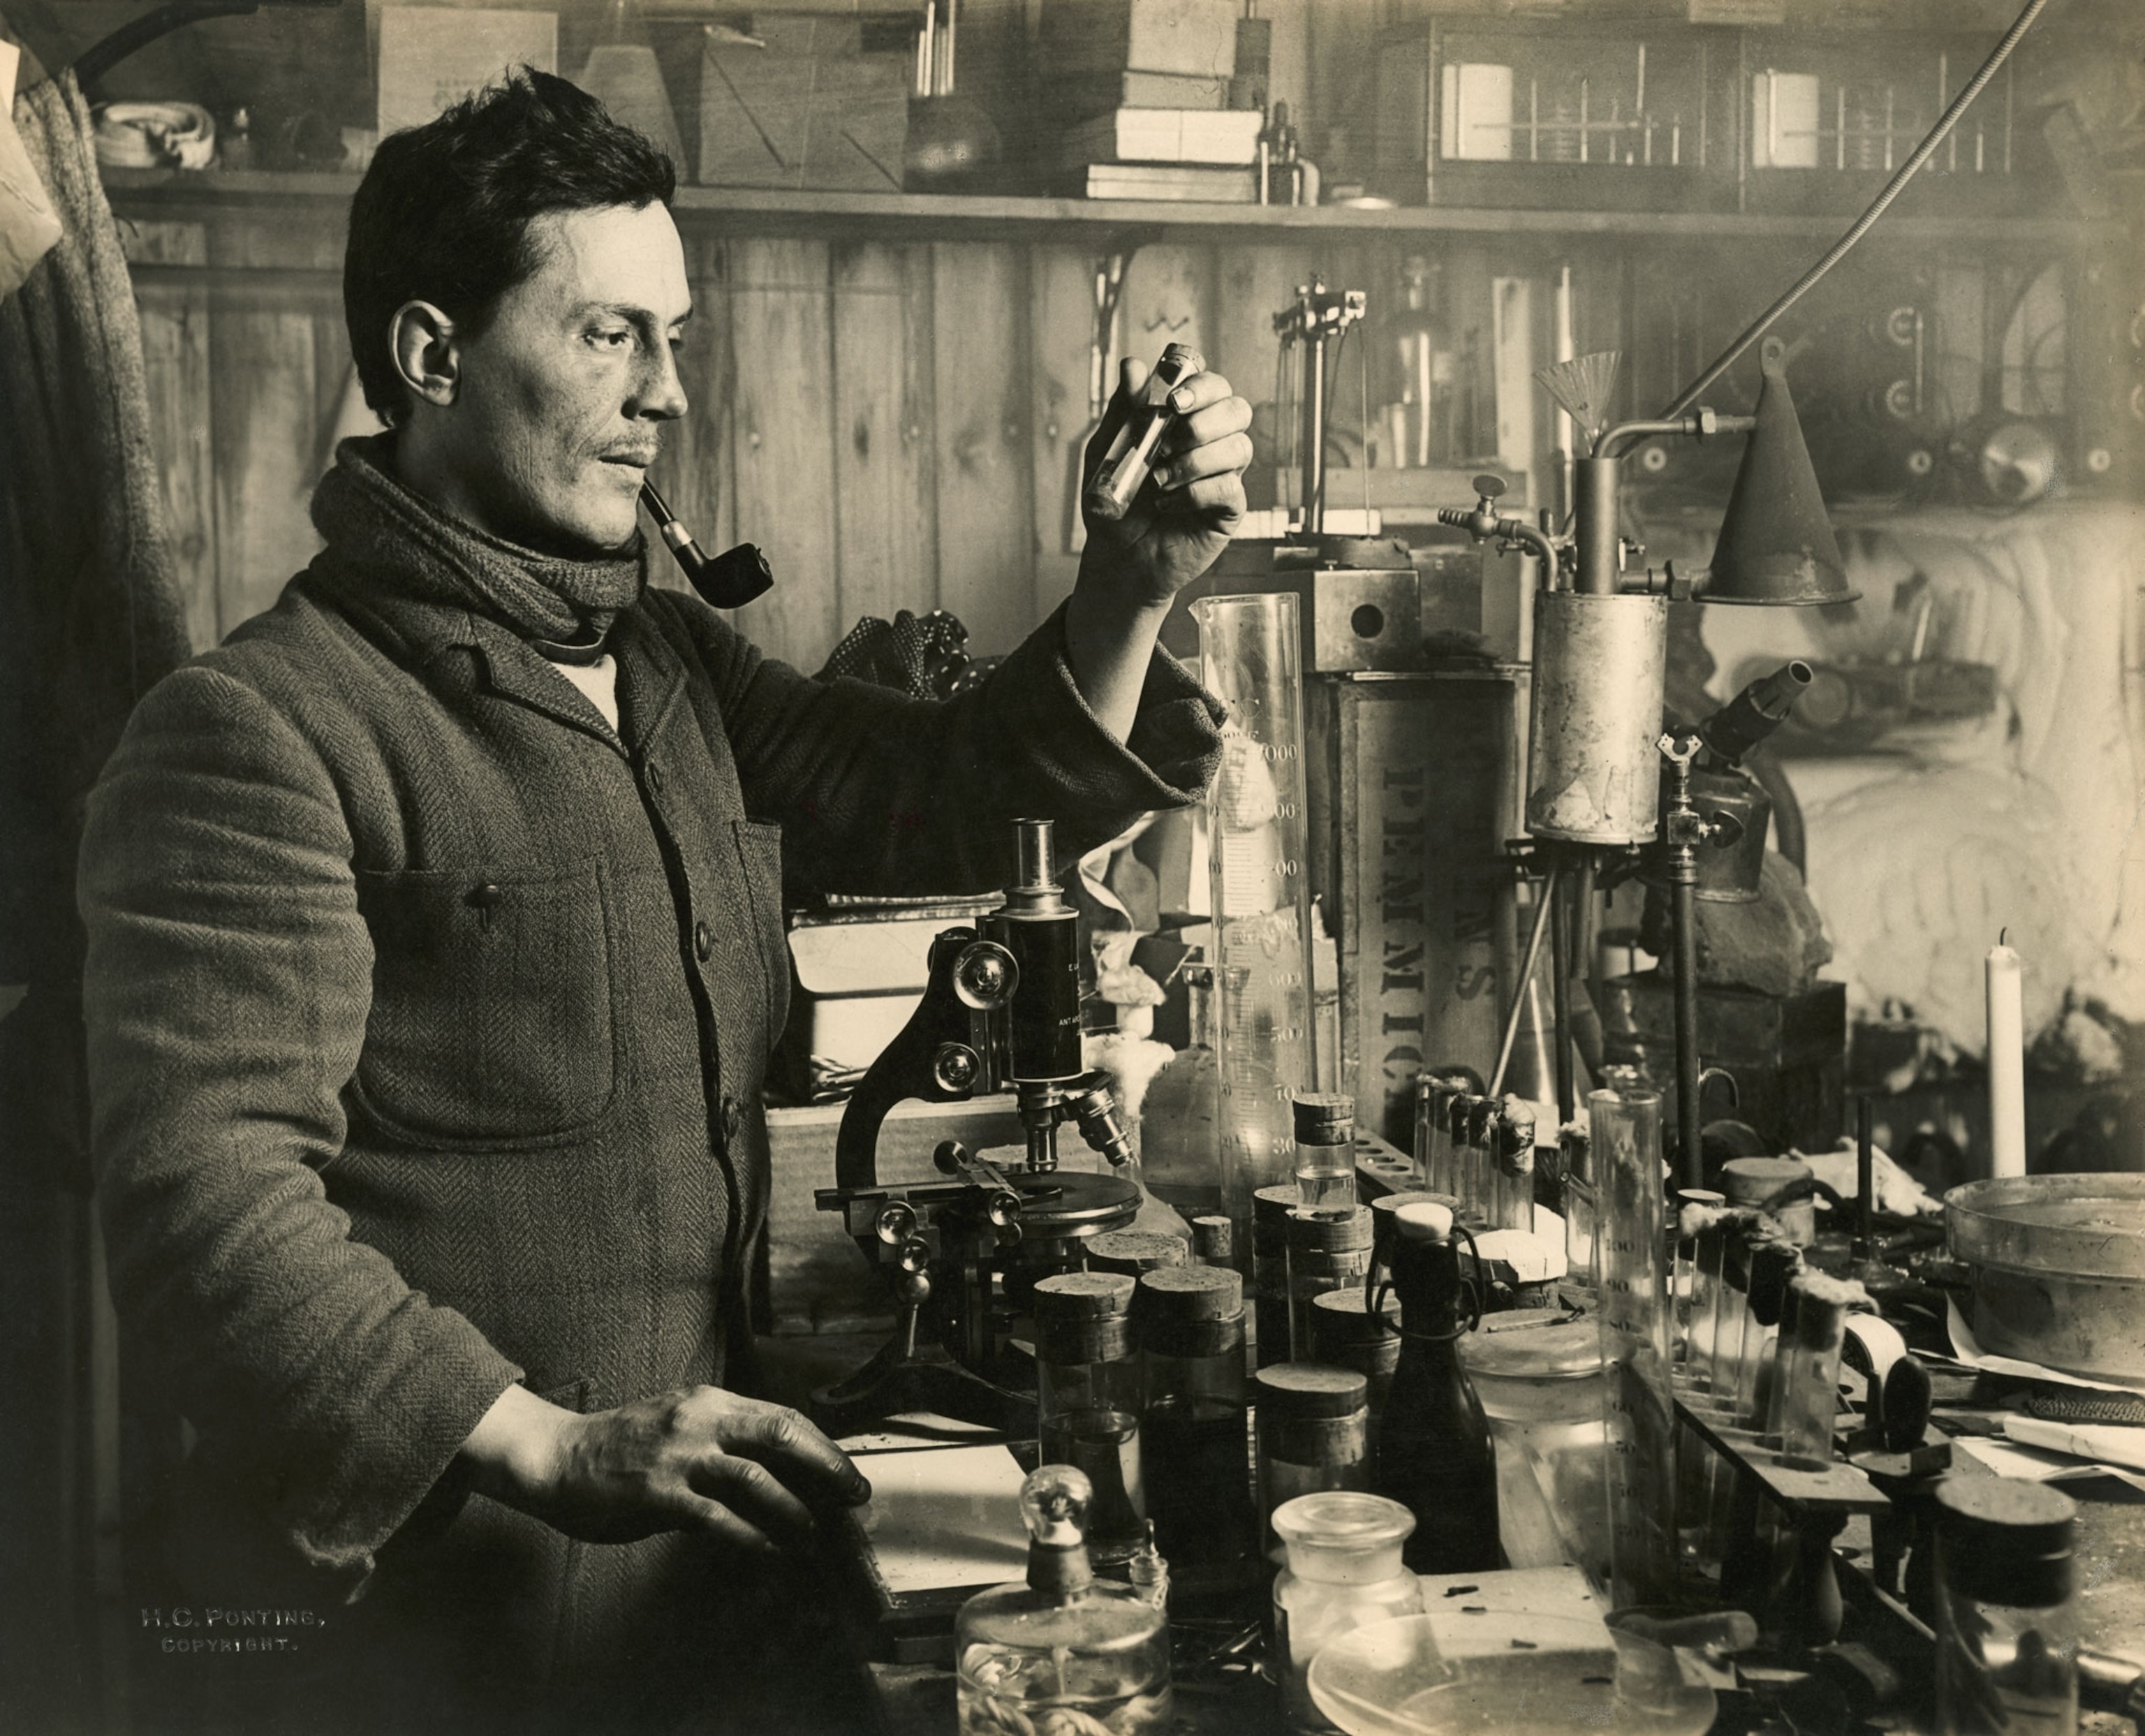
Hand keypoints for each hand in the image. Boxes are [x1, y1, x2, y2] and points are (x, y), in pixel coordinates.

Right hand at [460, 1382, 871, 1555]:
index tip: (846, 1470)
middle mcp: (700, 1419)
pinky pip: (717, 1516)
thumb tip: (771, 1475)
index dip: (821, 1444)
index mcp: (709, 1401)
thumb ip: (721, 1445)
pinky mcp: (659, 1492)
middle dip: (826, 1465)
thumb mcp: (677, 1428)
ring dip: (793, 1508)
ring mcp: (680, 1454)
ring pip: (756, 1476)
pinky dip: (751, 1535)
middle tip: (853, 1495)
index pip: (782, 1415)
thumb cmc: (618, 1446)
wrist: (556, 1456)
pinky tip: (770, 1550)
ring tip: (812, 1533)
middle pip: (781, 1433)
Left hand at [1079, 356, 1253, 608]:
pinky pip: (1229, 488)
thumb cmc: (1114, 502)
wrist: (1116, 556)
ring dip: (1195, 460)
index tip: (1172, 397)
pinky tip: (1169, 503)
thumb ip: (1122, 409)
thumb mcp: (1108, 451)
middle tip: (1168, 437)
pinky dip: (1195, 493)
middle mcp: (1210, 440)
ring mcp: (1223, 474)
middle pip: (1237, 407)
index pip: (1207, 381)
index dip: (1198, 380)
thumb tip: (1133, 366)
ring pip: (1239, 447)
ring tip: (1159, 479)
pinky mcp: (1229, 508)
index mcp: (1183, 418)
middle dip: (1205, 417)